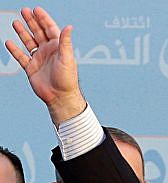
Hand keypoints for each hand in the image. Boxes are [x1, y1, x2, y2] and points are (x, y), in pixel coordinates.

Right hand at [4, 7, 85, 124]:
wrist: (60, 97)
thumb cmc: (68, 79)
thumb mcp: (67, 58)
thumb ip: (65, 42)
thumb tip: (69, 26)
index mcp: (58, 48)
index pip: (50, 29)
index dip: (43, 19)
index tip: (36, 9)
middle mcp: (48, 51)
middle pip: (38, 33)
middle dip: (31, 22)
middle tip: (24, 11)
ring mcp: (39, 59)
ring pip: (29, 42)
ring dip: (22, 32)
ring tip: (15, 22)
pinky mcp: (31, 68)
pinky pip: (21, 57)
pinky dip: (15, 50)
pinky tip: (9, 42)